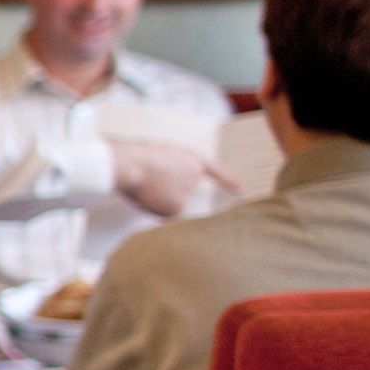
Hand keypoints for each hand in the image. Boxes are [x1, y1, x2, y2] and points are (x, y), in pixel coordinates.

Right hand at [109, 139, 226, 218]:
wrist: (130, 165)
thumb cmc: (138, 158)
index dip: (227, 179)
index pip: (215, 171)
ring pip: (172, 202)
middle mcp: (195, 175)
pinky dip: (154, 208)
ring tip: (145, 186)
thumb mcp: (161, 157)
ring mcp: (187, 192)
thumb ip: (172, 171)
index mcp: (191, 157)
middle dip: (169, 190)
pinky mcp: (177, 207)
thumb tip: (170, 196)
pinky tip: (146, 197)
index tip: (239, 188)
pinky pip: (164, 212)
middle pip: (184, 190)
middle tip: (152, 181)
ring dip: (159, 199)